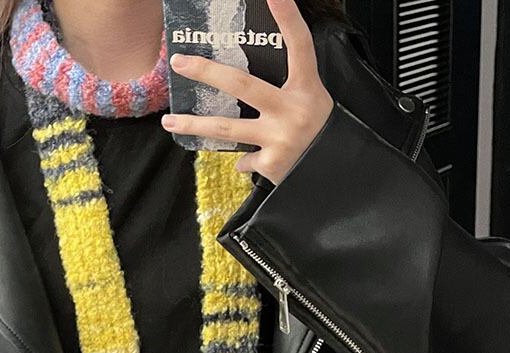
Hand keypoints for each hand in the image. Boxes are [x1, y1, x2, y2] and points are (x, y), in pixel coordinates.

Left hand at [161, 0, 334, 184]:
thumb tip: (250, 96)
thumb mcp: (314, 106)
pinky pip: (245, 159)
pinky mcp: (272, 164)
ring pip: (226, 128)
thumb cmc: (325, 138)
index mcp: (307, 89)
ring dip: (194, 124)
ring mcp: (280, 138)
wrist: (339, 177)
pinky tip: (250, 161)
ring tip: (170, 121)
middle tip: (179, 62)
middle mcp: (292, 111)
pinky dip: (245, 161)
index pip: (300, 46)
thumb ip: (286, 97)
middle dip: (206, 72)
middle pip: (241, 85)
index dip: (289, 18)